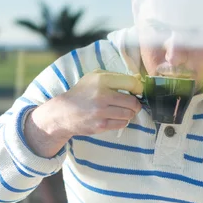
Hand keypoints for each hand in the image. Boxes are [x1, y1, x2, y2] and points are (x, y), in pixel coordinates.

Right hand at [25, 70, 142, 156]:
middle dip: (136, 103)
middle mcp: (102, 95)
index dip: (139, 88)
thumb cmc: (82, 92)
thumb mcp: (95, 77)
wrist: (63, 112)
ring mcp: (101, 112)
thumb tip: (138, 80)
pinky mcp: (101, 125)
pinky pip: (122, 124)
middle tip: (132, 103)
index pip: (131, 83)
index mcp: (101, 80)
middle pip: (133, 102)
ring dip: (129, 113)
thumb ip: (116, 77)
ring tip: (122, 110)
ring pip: (129, 114)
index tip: (138, 91)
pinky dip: (122, 121)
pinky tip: (115, 117)